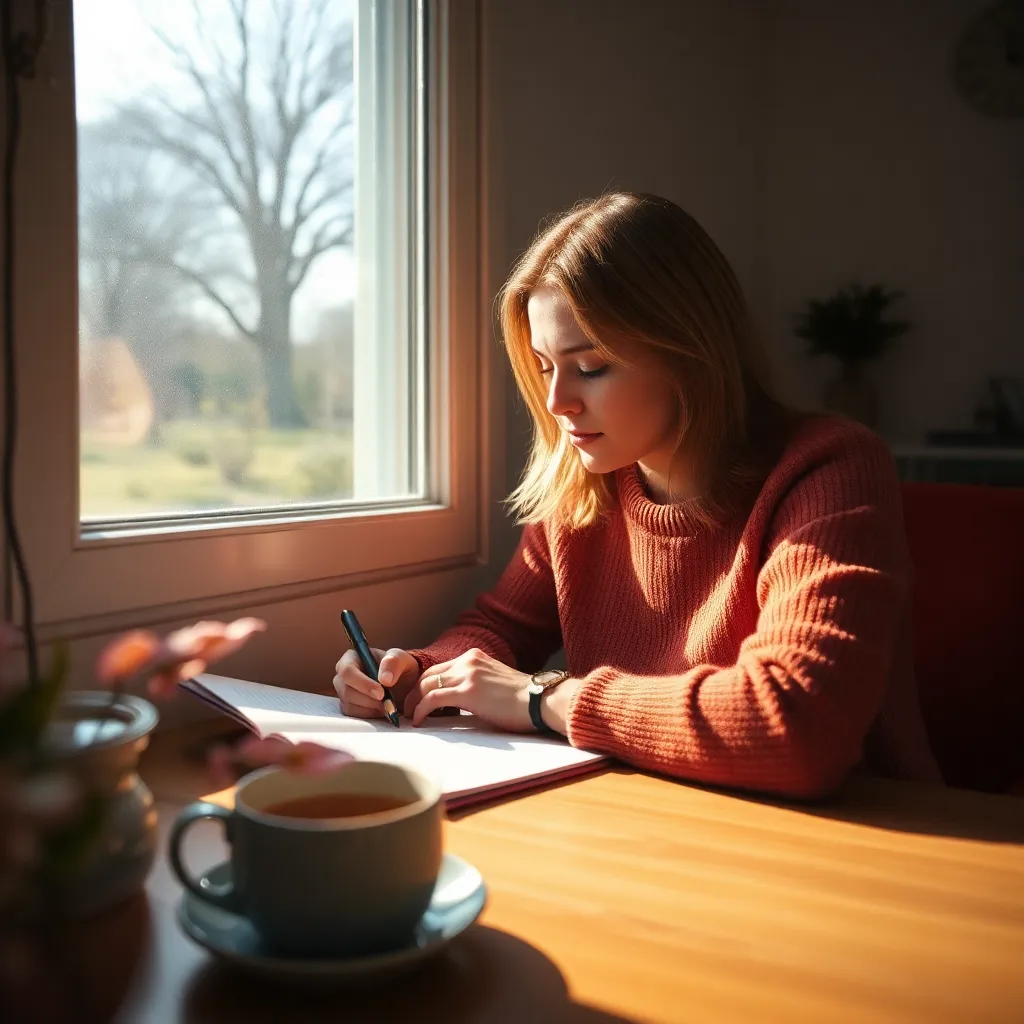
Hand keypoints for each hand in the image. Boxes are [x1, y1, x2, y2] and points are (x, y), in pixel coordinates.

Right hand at [333, 647, 420, 718]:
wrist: (403, 685)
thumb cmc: (399, 668)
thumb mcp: (402, 659)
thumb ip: (394, 662)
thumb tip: (385, 679)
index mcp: (351, 658)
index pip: (347, 671)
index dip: (363, 684)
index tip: (381, 693)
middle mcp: (343, 676)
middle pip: (347, 691)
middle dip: (369, 700)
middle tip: (389, 703)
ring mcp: (344, 693)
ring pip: (350, 706)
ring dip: (372, 709)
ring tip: (388, 704)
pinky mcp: (348, 707)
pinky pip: (355, 716)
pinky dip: (370, 715)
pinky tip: (382, 709)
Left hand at [404, 648, 533, 730]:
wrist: (541, 701)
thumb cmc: (523, 700)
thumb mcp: (494, 683)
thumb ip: (475, 686)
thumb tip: (458, 704)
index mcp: (474, 657)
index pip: (439, 669)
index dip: (424, 686)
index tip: (417, 701)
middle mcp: (468, 661)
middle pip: (427, 675)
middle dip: (413, 694)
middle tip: (407, 710)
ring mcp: (467, 674)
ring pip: (426, 686)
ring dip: (413, 703)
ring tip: (410, 718)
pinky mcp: (467, 691)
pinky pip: (432, 699)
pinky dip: (420, 710)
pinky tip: (419, 721)